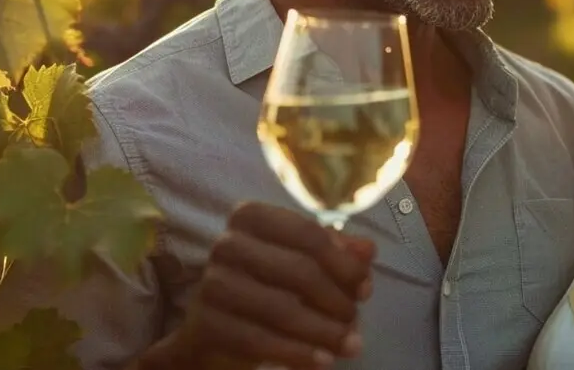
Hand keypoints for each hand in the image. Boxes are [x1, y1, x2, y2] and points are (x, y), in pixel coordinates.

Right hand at [150, 202, 375, 368]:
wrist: (216, 327)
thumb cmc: (266, 285)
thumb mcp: (301, 261)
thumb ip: (336, 253)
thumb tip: (368, 250)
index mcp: (250, 217)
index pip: (307, 233)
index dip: (343, 263)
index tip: (365, 287)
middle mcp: (227, 244)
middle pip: (298, 270)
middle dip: (336, 299)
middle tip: (356, 320)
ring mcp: (213, 284)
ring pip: (281, 309)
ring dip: (324, 331)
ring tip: (350, 344)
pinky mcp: (206, 323)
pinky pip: (260, 341)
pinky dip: (297, 353)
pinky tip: (323, 360)